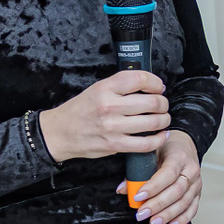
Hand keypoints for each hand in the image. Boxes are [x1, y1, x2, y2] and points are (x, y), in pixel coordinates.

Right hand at [38, 71, 169, 161]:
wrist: (59, 133)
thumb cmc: (80, 110)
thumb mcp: (97, 89)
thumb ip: (121, 86)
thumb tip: (152, 86)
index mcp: (104, 88)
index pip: (139, 78)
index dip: (155, 82)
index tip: (158, 87)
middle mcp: (109, 106)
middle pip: (152, 102)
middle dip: (163, 103)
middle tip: (162, 105)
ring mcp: (113, 127)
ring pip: (153, 122)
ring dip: (164, 120)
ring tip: (162, 118)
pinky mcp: (115, 145)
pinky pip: (146, 143)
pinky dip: (159, 139)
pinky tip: (160, 135)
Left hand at [118, 129, 200, 223]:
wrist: (184, 146)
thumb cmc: (166, 149)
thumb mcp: (150, 153)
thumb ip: (137, 170)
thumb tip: (124, 189)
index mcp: (179, 157)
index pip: (168, 174)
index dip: (153, 187)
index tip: (138, 196)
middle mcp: (191, 170)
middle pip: (176, 191)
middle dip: (157, 205)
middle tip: (142, 214)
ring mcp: (196, 182)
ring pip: (184, 202)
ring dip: (168, 214)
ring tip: (153, 222)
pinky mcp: (198, 193)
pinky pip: (192, 208)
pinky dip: (182, 219)